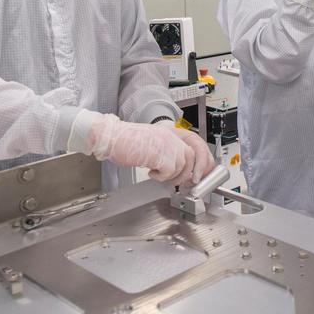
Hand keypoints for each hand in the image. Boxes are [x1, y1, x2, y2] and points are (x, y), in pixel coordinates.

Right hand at [82, 114, 211, 186]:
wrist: (111, 137)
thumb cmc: (125, 142)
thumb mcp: (152, 143)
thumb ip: (167, 151)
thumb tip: (180, 168)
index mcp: (169, 131)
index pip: (195, 142)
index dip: (202, 158)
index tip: (201, 172)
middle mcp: (170, 135)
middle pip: (194, 155)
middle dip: (191, 172)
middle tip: (184, 182)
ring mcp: (166, 143)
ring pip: (183, 165)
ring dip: (174, 176)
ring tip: (160, 175)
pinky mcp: (160, 154)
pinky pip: (170, 171)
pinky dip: (161, 176)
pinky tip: (151, 172)